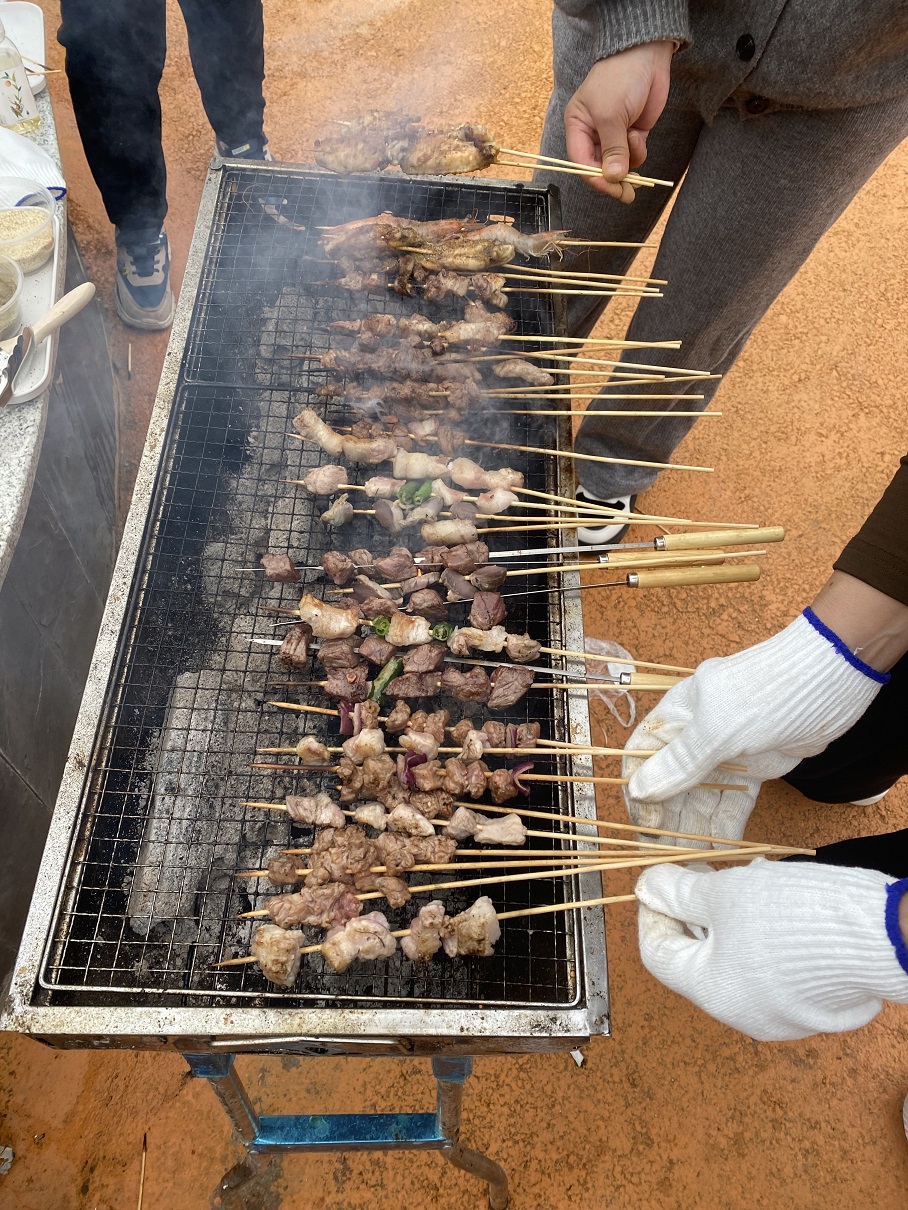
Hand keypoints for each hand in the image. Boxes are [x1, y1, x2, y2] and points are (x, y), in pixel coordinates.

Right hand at [564, 41, 673, 201]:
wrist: (645, 55)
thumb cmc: (619, 79)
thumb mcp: (611, 116)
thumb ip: (612, 149)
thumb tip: (613, 178)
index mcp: (577, 128)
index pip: (581, 163)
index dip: (595, 179)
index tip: (612, 189)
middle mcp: (593, 135)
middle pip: (599, 169)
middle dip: (614, 179)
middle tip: (628, 194)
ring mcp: (613, 135)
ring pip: (619, 164)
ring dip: (629, 159)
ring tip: (635, 138)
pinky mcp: (631, 134)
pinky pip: (633, 156)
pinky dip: (638, 151)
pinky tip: (639, 133)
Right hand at [622, 611, 885, 846]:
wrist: (834, 677)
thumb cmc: (769, 692)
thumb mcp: (719, 728)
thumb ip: (680, 762)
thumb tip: (638, 790)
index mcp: (677, 715)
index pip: (642, 758)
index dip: (640, 793)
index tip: (647, 828)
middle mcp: (696, 734)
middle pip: (671, 783)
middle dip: (669, 819)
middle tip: (670, 856)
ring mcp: (727, 750)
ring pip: (703, 795)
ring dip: (697, 826)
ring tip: (694, 860)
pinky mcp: (755, 765)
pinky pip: (734, 799)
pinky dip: (727, 822)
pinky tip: (722, 848)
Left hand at [636, 859, 907, 1040]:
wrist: (880, 937)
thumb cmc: (792, 917)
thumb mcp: (724, 893)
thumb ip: (680, 893)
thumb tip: (647, 887)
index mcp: (712, 993)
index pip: (658, 954)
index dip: (653, 912)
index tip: (661, 880)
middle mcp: (743, 1014)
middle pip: (698, 957)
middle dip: (696, 910)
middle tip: (705, 873)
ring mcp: (781, 1014)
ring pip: (736, 958)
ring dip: (731, 916)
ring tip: (748, 879)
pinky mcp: (812, 1004)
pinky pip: (771, 967)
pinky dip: (762, 934)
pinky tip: (777, 901)